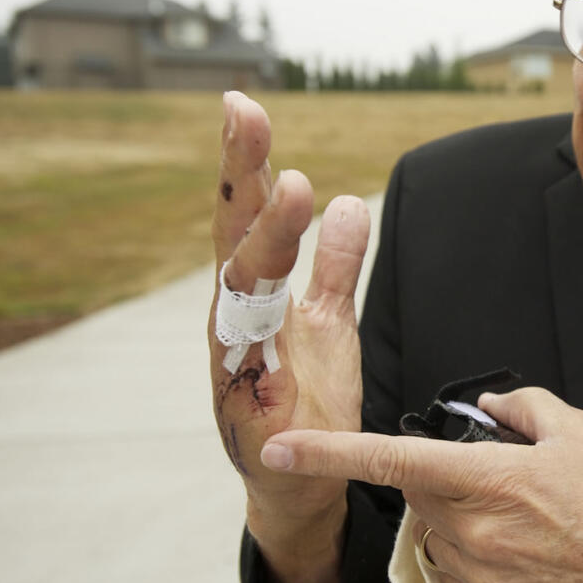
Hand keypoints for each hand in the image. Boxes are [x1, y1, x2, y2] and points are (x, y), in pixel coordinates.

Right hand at [209, 91, 368, 549]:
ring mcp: (233, 359)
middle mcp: (233, 316)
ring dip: (268, 237)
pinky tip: (275, 294)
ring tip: (294, 187)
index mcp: (252, 293)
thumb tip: (349, 201)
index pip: (248, 216)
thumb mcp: (332, 323)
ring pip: (243, 289)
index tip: (243, 103)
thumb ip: (338, 267)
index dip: (246, 162)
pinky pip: (253, 360)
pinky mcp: (245, 405)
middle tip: (244, 113)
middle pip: (232, 235)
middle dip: (240, 173)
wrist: (296, 479)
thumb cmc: (304, 397)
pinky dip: (264, 328)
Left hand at [260, 386, 582, 582]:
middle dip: (440, 474)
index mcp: (491, 480)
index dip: (329, 453)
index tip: (281, 449)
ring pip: (435, 531)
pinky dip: (473, 551)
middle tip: (499, 472)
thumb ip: (522, 408)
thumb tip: (489, 410)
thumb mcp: (582, 432)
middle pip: (418, 493)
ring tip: (525, 515)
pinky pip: (455, 569)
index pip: (392, 460)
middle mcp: (475, 532)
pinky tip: (523, 547)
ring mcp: (479, 577)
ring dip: (458, 515)